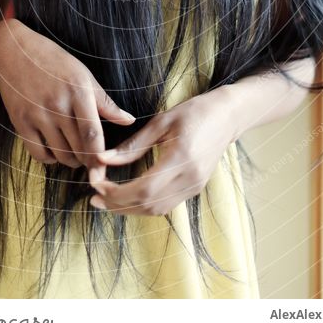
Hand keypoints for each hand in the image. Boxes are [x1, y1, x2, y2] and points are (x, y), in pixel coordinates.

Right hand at [0, 18, 135, 174]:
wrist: (13, 52)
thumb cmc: (54, 62)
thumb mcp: (83, 75)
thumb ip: (105, 102)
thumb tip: (129, 120)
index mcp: (78, 92)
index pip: (92, 133)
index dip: (100, 156)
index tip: (105, 169)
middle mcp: (57, 106)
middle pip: (78, 148)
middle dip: (88, 161)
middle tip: (93, 162)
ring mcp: (37, 115)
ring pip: (60, 154)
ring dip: (71, 161)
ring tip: (77, 157)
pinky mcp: (20, 122)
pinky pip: (38, 153)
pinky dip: (50, 159)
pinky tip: (55, 152)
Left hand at [87, 88, 234, 215]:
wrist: (227, 117)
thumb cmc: (194, 112)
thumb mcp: (161, 122)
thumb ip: (133, 145)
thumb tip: (103, 159)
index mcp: (181, 158)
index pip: (143, 189)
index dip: (117, 193)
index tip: (97, 184)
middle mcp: (189, 178)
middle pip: (148, 205)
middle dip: (117, 205)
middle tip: (94, 198)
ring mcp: (194, 186)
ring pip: (156, 210)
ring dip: (129, 209)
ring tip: (107, 200)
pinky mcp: (195, 188)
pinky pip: (166, 206)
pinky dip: (144, 206)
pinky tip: (129, 197)